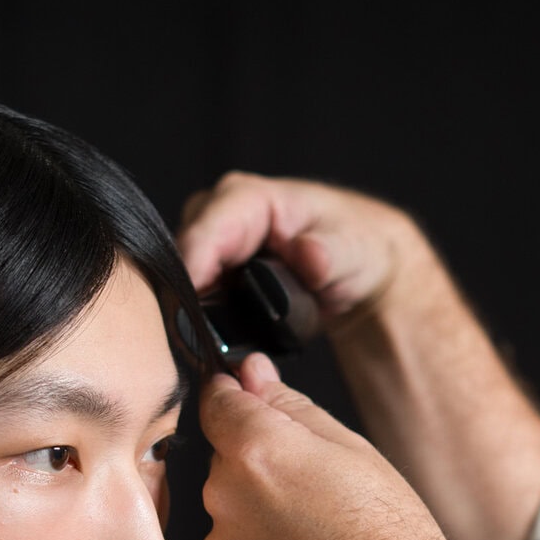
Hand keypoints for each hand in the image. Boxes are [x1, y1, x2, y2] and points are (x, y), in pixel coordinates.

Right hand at [180, 171, 427, 321]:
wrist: (360, 264)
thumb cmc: (355, 247)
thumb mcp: (352, 249)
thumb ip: (329, 252)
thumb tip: (308, 254)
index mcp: (250, 198)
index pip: (205, 231)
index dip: (192, 269)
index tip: (186, 309)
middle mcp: (221, 213)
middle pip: (180, 253)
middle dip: (183, 293)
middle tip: (195, 337)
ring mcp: (214, 241)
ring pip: (180, 273)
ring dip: (187, 305)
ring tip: (201, 341)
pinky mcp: (214, 267)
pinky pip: (191, 289)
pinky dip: (196, 312)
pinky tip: (208, 337)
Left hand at [184, 170, 539, 539]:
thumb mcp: (355, 452)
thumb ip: (290, 407)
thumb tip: (250, 373)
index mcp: (257, 450)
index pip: (216, 401)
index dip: (239, 399)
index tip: (256, 405)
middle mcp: (226, 497)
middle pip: (227, 461)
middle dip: (261, 468)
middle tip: (319, 497)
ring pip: (230, 513)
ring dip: (260, 518)